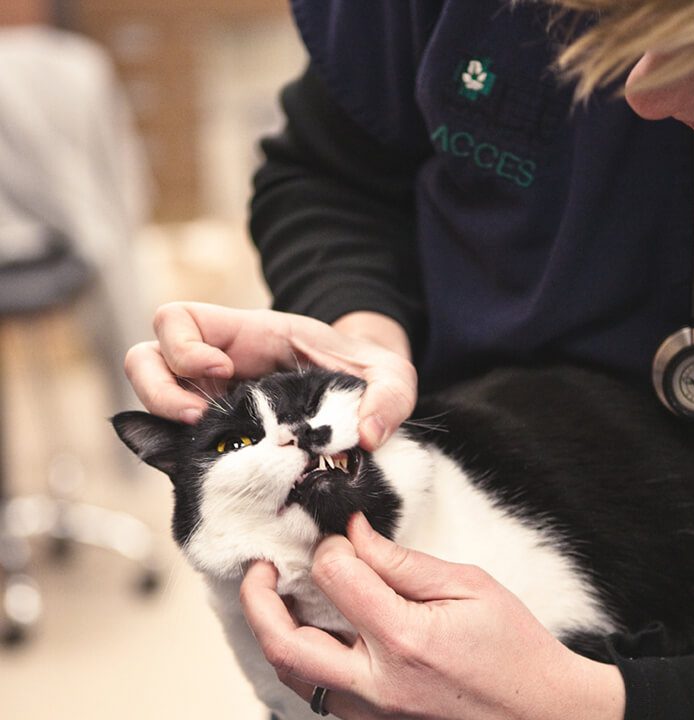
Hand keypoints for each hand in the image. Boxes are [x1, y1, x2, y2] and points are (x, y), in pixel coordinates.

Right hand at [124, 302, 415, 449]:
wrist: (367, 396)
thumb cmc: (368, 372)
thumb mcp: (390, 376)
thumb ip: (389, 398)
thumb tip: (367, 436)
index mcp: (249, 334)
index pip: (180, 318)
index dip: (184, 344)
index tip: (223, 371)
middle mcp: (218, 362)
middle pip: (145, 358)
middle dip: (161, 390)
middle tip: (201, 418)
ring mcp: (212, 396)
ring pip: (151, 398)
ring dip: (164, 421)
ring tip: (204, 443)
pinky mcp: (218, 431)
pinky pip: (174, 439)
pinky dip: (180, 453)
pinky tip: (218, 467)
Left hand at [239, 514, 625, 719]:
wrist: (540, 711)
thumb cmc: (514, 649)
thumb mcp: (469, 586)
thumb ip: (404, 562)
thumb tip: (355, 536)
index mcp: (405, 640)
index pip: (336, 579)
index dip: (331, 547)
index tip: (341, 534)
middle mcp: (378, 684)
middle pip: (285, 643)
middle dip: (258, 599)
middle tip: (259, 569)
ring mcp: (372, 712)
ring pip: (294, 675)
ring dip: (274, 632)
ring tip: (277, 598)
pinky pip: (320, 693)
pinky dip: (305, 660)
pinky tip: (316, 633)